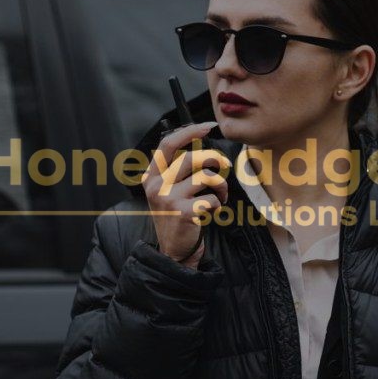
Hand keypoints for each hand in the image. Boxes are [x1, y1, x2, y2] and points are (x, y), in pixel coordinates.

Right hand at [140, 122, 230, 268]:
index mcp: (151, 176)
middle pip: (190, 158)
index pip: (168, 145)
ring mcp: (168, 199)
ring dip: (220, 185)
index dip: (188, 132)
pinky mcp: (184, 213)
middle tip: (225, 164)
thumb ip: (178, 171)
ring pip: (205, 177)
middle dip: (214, 159)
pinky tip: (212, 212)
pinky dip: (218, 204)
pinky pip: (211, 198)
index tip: (208, 126)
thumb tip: (204, 149)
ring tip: (220, 195)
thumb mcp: (168, 191)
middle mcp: (156, 185)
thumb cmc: (176, 217)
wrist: (173, 252)